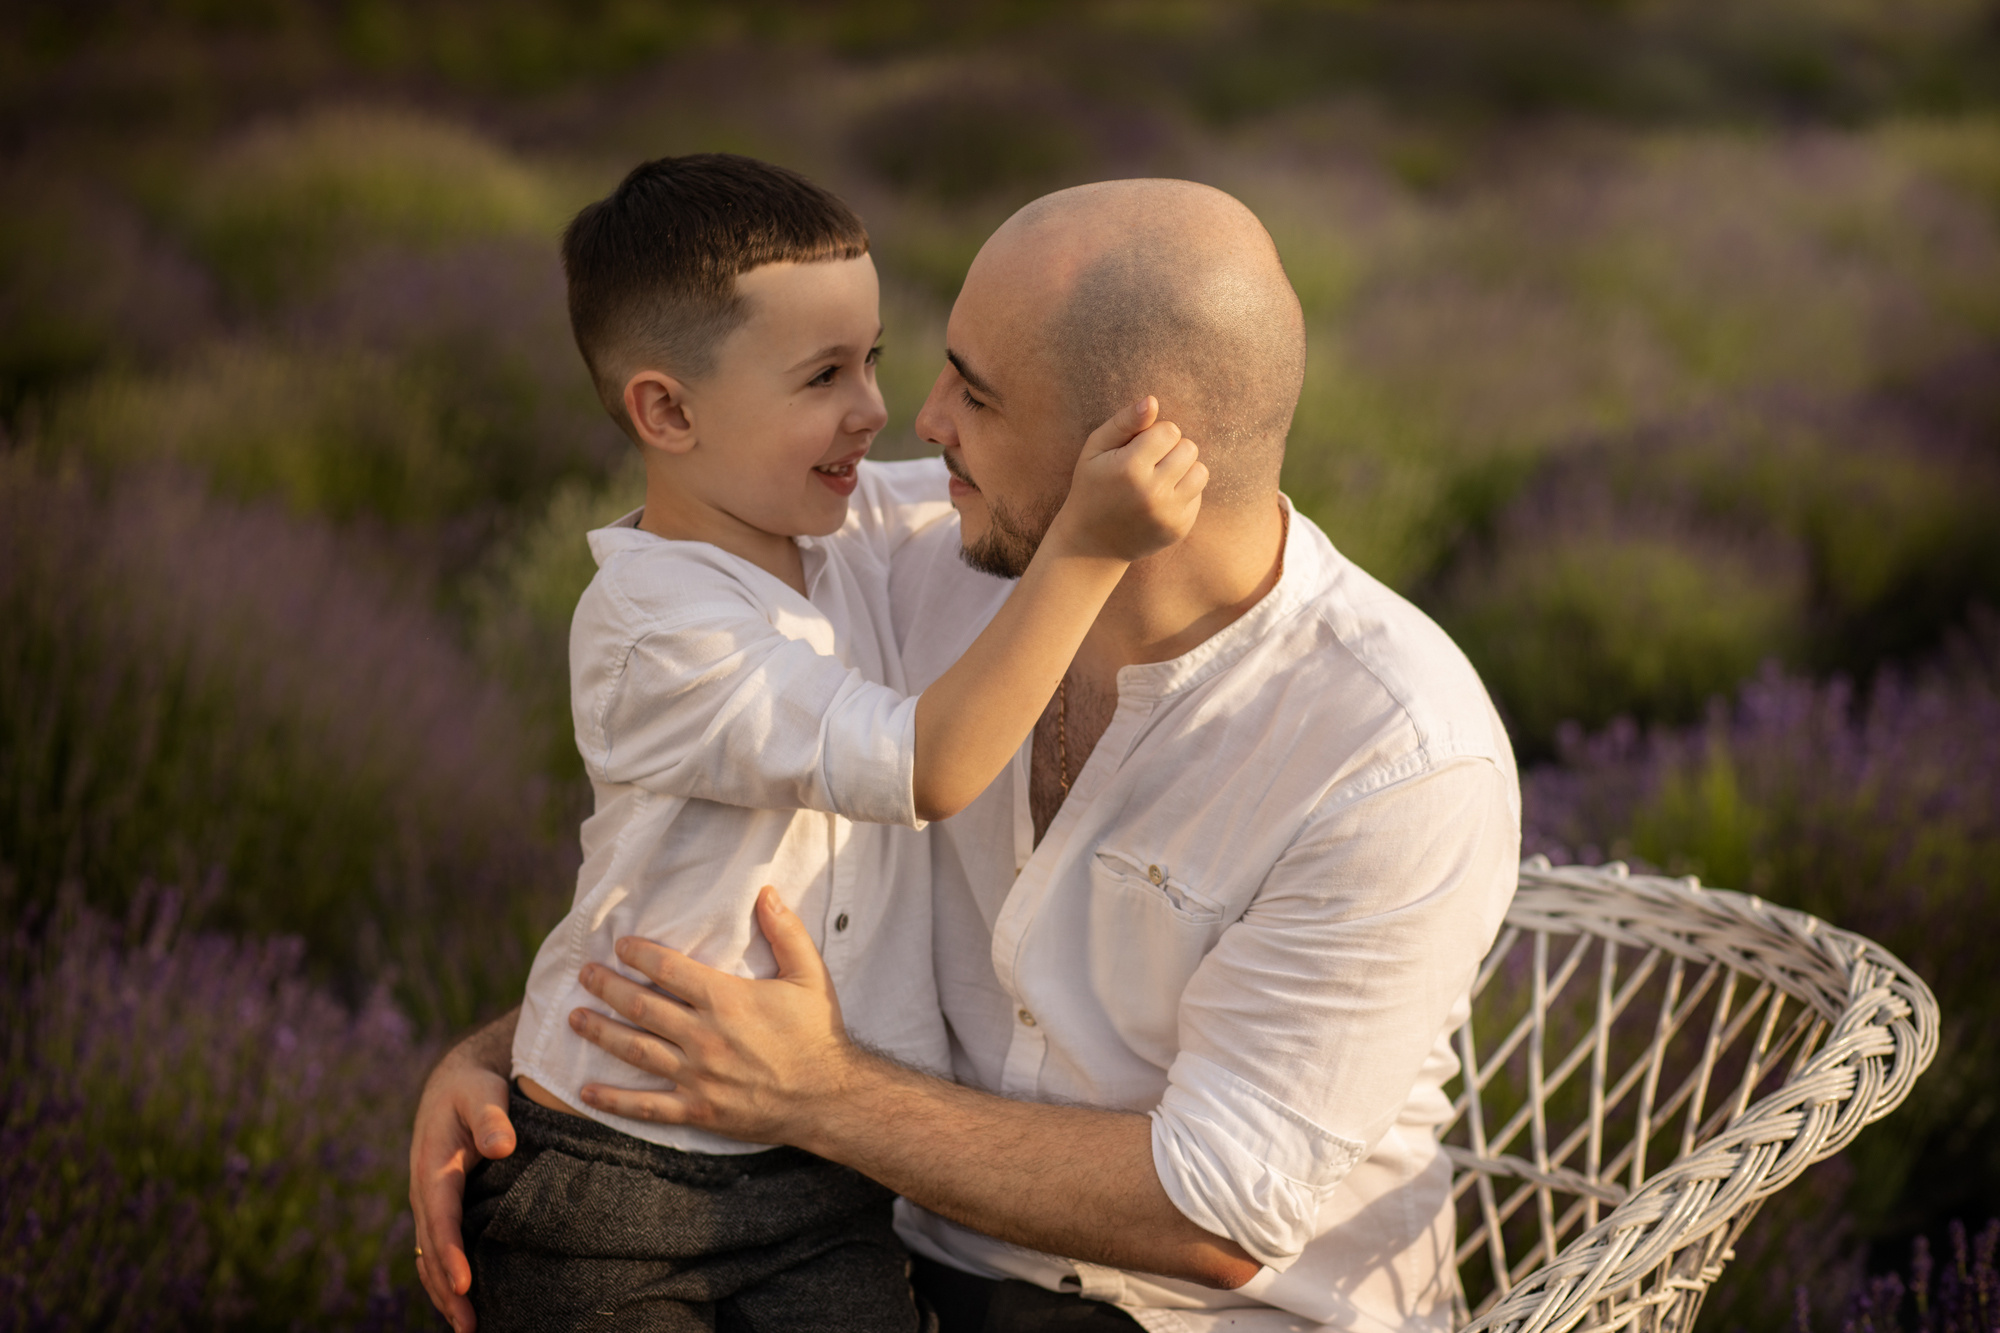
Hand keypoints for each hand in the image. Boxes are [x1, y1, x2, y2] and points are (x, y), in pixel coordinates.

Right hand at [409, 1024, 516, 1332]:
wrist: (456, 1084)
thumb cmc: (474, 1089)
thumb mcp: (483, 1092)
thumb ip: (491, 1117)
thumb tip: (501, 1146)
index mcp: (432, 1165)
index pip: (441, 1216)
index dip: (450, 1252)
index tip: (463, 1285)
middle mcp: (426, 1190)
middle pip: (432, 1248)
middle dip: (447, 1289)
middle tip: (469, 1325)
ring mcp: (431, 1202)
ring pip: (431, 1255)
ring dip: (444, 1293)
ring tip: (467, 1328)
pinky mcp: (443, 1207)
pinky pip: (439, 1248)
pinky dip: (445, 1277)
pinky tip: (462, 1304)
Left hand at [572, 887, 855, 1148]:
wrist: (830, 1097)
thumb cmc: (819, 1034)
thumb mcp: (810, 975)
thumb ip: (786, 931)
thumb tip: (765, 892)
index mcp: (727, 1000)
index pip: (668, 970)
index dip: (639, 955)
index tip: (620, 945)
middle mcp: (704, 1036)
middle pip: (642, 1007)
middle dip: (608, 988)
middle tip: (584, 975)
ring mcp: (698, 1076)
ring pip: (635, 1051)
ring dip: (600, 1033)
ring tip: (575, 1017)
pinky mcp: (699, 1109)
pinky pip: (647, 1106)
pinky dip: (613, 1100)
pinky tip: (586, 1091)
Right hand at [1050, 395, 1206, 562]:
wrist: (1092, 543)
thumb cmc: (1092, 487)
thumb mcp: (1096, 449)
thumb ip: (1124, 422)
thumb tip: (1153, 401)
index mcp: (1130, 468)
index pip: (1170, 430)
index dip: (1155, 435)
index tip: (1138, 449)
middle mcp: (1152, 493)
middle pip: (1189, 448)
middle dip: (1171, 450)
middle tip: (1149, 464)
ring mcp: (1168, 514)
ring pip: (1200, 471)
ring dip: (1183, 470)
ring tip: (1159, 478)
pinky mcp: (1179, 528)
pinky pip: (1197, 495)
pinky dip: (1182, 492)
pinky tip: (1160, 500)